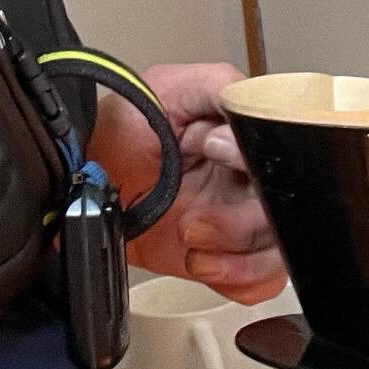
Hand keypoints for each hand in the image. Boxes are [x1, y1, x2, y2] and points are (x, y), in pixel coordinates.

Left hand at [88, 61, 286, 304]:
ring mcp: (238, 220)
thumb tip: (252, 98)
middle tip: (194, 219)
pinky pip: (260, 283)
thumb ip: (213, 84)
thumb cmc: (118, 135)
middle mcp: (247, 179)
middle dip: (242, 222)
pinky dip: (236, 279)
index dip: (250, 157)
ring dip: (239, 256)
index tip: (212, 149)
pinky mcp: (226, 257)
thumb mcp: (160, 90)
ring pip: (279, 250)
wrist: (81, 189)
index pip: (280, 150)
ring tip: (191, 241)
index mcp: (241, 137)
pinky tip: (201, 263)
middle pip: (287, 208)